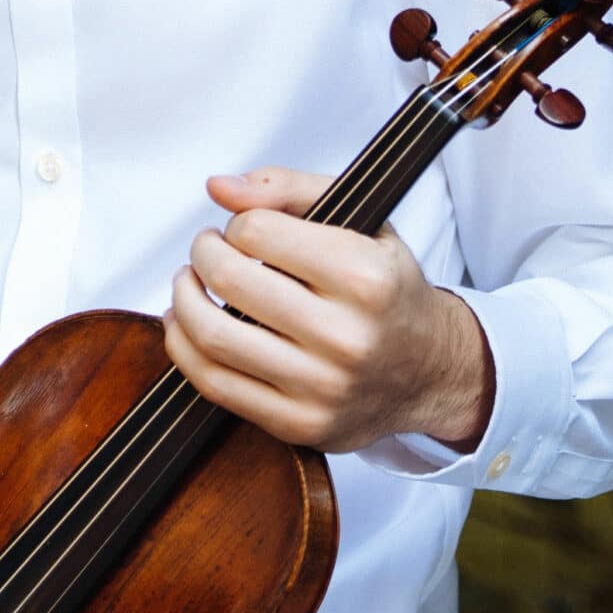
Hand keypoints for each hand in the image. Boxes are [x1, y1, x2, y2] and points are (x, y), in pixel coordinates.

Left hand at [160, 165, 494, 453]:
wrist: (430, 370)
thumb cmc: (386, 288)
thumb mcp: (361, 219)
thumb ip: (288, 189)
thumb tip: (218, 187)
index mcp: (366, 278)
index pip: (257, 232)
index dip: (238, 224)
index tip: (244, 230)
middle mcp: (347, 337)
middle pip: (229, 280)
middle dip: (203, 253)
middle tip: (207, 249)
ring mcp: (322, 388)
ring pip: (213, 336)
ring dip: (182, 298)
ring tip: (191, 282)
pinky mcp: (299, 425)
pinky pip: (214, 384)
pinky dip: (184, 347)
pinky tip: (187, 325)